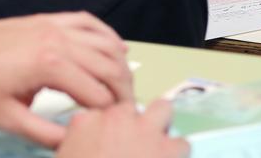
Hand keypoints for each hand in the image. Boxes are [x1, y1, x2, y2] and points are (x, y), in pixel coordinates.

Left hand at [0, 13, 132, 147]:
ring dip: (120, 64)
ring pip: (105, 42)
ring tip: (122, 88)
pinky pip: (87, 22)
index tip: (114, 129)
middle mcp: (57, 40)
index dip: (110, 115)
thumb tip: (73, 143)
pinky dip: (106, 35)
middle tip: (126, 111)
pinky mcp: (46, 20)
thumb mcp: (7, 121)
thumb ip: (45, 134)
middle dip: (124, 91)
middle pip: (110, 65)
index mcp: (48, 65)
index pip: (97, 94)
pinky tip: (115, 48)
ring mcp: (53, 26)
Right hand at [55, 100, 187, 157]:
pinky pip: (182, 144)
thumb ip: (78, 149)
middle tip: (131, 148)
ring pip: (162, 109)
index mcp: (85, 123)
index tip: (107, 147)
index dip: (106, 132)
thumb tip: (91, 152)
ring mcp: (145, 130)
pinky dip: (178, 155)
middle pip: (129, 108)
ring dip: (160, 126)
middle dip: (132, 124)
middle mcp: (116, 119)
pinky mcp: (168, 149)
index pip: (99, 114)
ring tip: (157, 148)